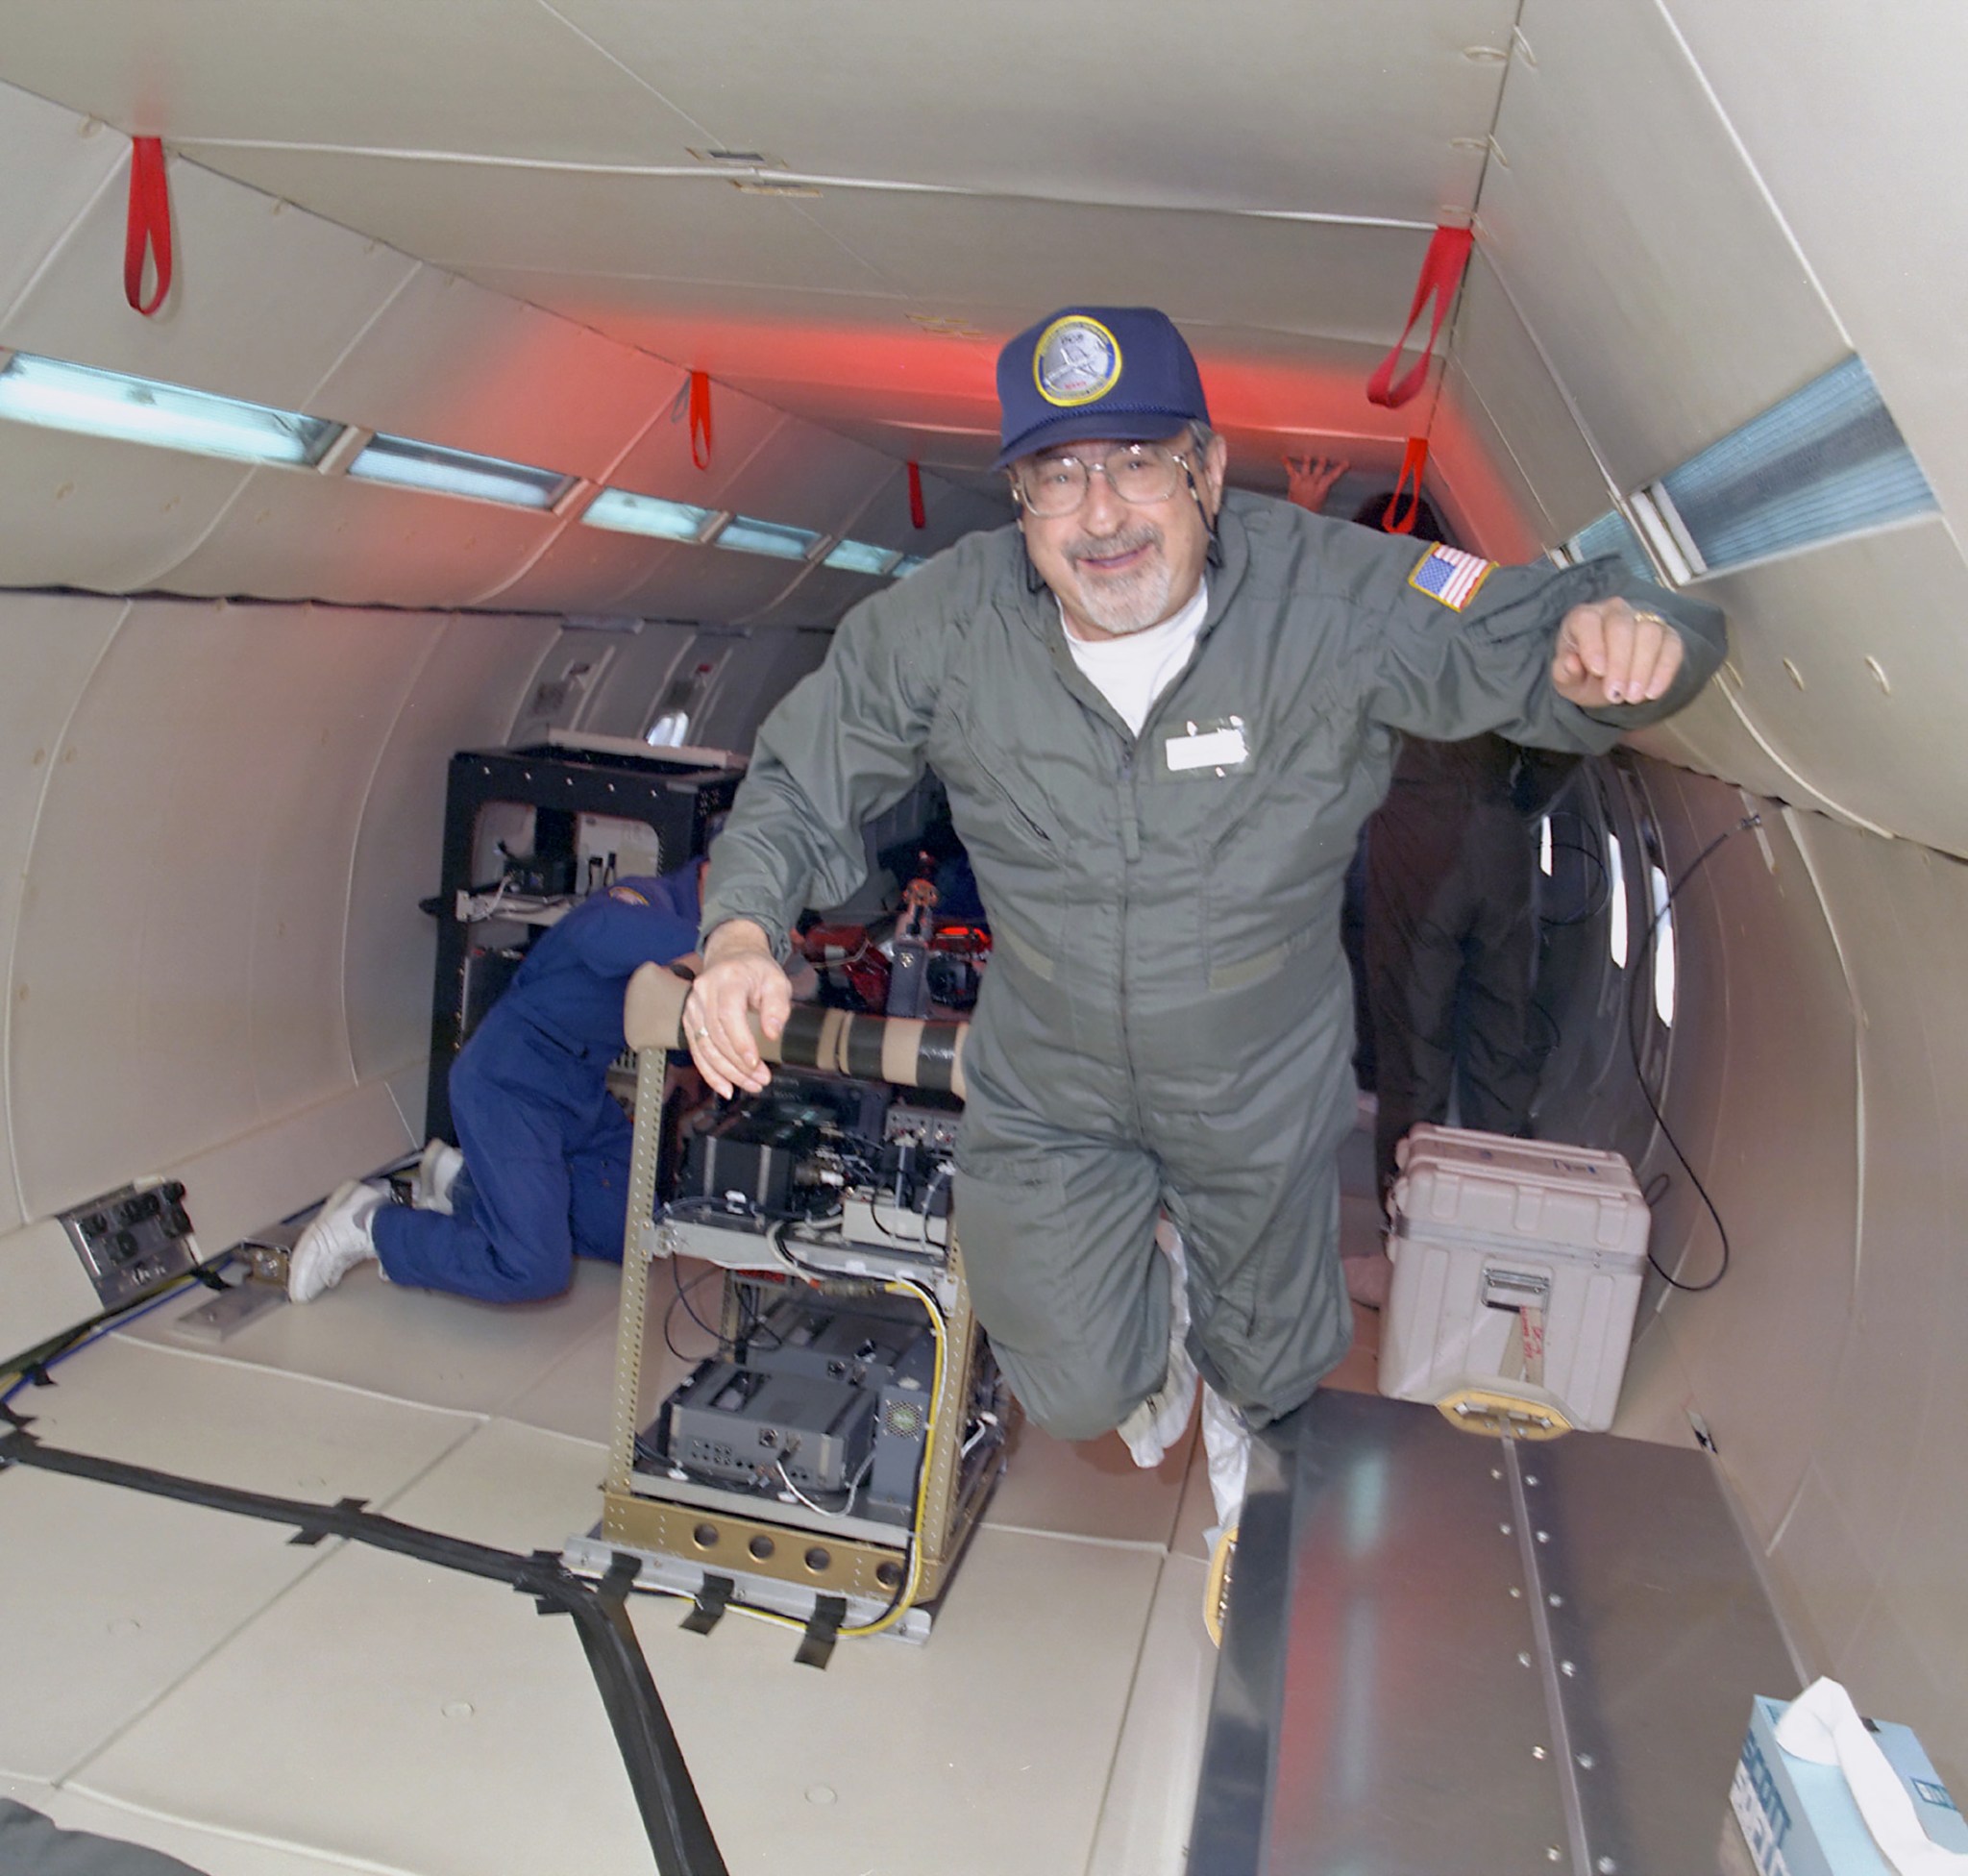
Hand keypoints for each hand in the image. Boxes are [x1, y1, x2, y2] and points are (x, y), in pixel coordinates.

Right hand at [684, 920, 790, 1097]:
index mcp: (727, 979)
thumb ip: (777, 1005)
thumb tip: (773, 1033)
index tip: (755, 1062)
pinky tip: (724, 1087)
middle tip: (761, 1079)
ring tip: (749, 1085)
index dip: (740, 1042)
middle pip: (716, 1035)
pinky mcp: (689, 1019)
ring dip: (726, 1072)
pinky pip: (696, 1049)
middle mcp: (704, 992)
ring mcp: (693, 1006)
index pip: (728, 1014)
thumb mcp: (776, 980)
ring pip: (705, 1046)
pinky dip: (709, 1071)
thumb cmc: (756, 970)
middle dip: (738, 1063)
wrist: (731, 955)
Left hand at [1283, 454, 1347, 513]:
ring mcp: (1303, 481)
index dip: (1340, 469)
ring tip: (1308, 454)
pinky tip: (1283, 456)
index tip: (1346, 462)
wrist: (1298, 514)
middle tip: (1323, 456)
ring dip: (1307, 460)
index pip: (1333, 476)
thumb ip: (1324, 488)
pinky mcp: (1294, 481)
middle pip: (1320, 468)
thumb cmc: (1311, 509)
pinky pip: (1290, 470)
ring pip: (1306, 466)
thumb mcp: (1322, 500)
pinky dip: (1287, 463)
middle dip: (1322, 461)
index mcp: (1322, 488)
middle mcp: (1313, 482)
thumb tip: (1327, 479)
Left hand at [1551, 598, 1684, 708]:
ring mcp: (1643, 619)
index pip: (1587, 621)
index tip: (1598, 672)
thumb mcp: (1567, 680)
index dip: (1593, 645)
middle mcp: (1614, 611)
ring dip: (1642, 668)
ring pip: (1649, 633)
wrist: (1607, 679)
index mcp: (1583, 617)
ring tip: (1633, 697)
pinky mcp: (1667, 634)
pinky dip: (1664, 671)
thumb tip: (1570, 664)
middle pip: (1621, 626)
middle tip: (1617, 694)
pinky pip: (1672, 646)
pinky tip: (1652, 693)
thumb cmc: (1583, 674)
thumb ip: (1563, 672)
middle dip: (1620, 663)